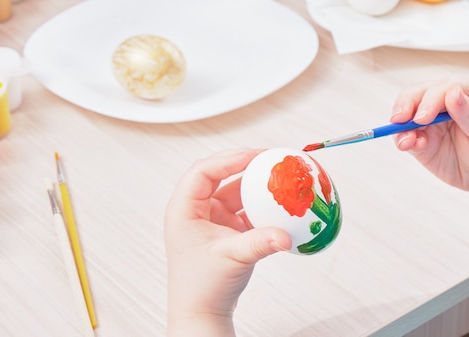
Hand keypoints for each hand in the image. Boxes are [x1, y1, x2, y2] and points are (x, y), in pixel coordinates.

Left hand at [165, 149, 290, 335]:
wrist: (203, 312)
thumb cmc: (202, 286)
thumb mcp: (231, 259)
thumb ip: (259, 243)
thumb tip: (285, 235)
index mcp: (184, 210)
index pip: (203, 172)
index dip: (228, 159)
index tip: (253, 156)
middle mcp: (196, 210)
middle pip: (218, 174)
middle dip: (242, 164)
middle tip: (267, 158)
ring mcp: (211, 219)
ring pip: (233, 190)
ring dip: (254, 185)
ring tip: (275, 175)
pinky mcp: (226, 229)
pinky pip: (244, 208)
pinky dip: (260, 204)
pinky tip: (277, 202)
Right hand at [390, 78, 468, 197]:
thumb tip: (452, 92)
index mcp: (467, 91)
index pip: (444, 87)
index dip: (431, 99)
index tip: (424, 117)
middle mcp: (445, 102)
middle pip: (417, 94)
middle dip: (406, 105)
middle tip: (400, 120)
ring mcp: (430, 120)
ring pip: (406, 114)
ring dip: (400, 126)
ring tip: (405, 141)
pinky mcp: (421, 139)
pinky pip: (405, 136)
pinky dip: (402, 140)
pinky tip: (409, 146)